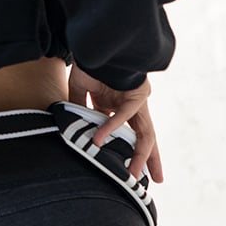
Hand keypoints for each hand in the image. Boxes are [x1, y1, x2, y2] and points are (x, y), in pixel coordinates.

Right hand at [68, 64, 162, 182]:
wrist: (96, 44)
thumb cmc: (90, 64)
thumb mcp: (80, 91)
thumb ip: (80, 109)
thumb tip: (70, 127)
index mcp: (121, 105)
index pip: (130, 133)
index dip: (133, 151)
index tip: (133, 170)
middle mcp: (133, 105)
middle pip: (145, 137)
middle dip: (150, 159)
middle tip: (154, 182)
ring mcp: (137, 100)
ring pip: (144, 132)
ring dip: (140, 155)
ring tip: (133, 174)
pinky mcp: (136, 93)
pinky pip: (124, 114)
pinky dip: (110, 127)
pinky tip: (98, 139)